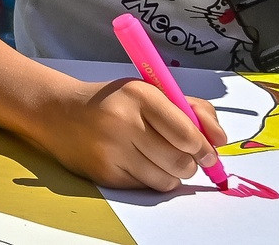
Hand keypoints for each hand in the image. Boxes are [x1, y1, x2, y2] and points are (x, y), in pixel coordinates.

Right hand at [32, 76, 224, 191]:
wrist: (58, 112)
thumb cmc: (114, 102)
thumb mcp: (149, 91)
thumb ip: (191, 109)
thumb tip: (220, 139)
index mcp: (139, 94)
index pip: (187, 134)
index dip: (205, 149)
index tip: (209, 153)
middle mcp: (123, 121)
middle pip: (180, 162)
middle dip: (190, 164)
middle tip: (184, 157)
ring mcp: (111, 150)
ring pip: (166, 180)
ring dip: (171, 174)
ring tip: (159, 160)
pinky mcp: (104, 173)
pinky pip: (145, 187)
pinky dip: (150, 180)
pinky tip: (137, 164)